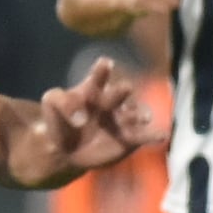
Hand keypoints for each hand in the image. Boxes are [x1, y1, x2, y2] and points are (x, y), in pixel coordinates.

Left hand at [37, 55, 142, 175]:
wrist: (67, 149)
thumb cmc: (59, 120)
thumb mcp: (51, 105)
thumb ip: (59, 101)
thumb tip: (80, 117)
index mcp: (93, 89)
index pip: (98, 77)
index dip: (102, 71)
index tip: (105, 63)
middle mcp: (111, 101)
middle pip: (119, 93)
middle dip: (121, 91)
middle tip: (125, 89)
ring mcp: (122, 119)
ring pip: (134, 114)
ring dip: (139, 113)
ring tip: (142, 116)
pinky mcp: (130, 139)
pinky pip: (143, 136)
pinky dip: (153, 135)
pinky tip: (162, 135)